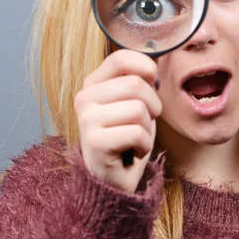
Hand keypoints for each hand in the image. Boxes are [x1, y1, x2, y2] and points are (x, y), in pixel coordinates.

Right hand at [74, 49, 161, 194]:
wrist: (113, 181)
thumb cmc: (127, 139)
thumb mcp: (133, 104)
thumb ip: (138, 81)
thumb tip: (153, 63)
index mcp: (93, 84)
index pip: (121, 58)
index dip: (146, 68)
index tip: (153, 83)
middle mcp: (85, 98)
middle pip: (136, 84)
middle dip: (153, 105)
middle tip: (144, 123)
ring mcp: (86, 119)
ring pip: (139, 109)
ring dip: (148, 128)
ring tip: (136, 139)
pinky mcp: (94, 141)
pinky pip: (137, 133)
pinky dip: (145, 146)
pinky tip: (134, 152)